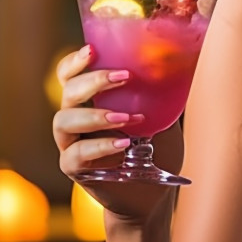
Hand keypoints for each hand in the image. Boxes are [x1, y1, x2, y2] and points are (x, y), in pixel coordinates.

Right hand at [52, 44, 178, 221]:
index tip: (92, 50)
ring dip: (96, 115)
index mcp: (90, 101)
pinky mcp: (74, 168)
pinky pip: (76, 154)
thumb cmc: (155, 148)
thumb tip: (176, 64)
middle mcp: (75, 118)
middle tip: (124, 76)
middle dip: (93, 81)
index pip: (71, 75)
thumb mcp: (163, 116)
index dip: (75, 61)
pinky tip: (124, 145)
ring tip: (126, 118)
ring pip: (64, 121)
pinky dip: (100, 146)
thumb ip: (161, 95)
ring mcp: (70, 144)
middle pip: (69, 92)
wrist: (153, 190)